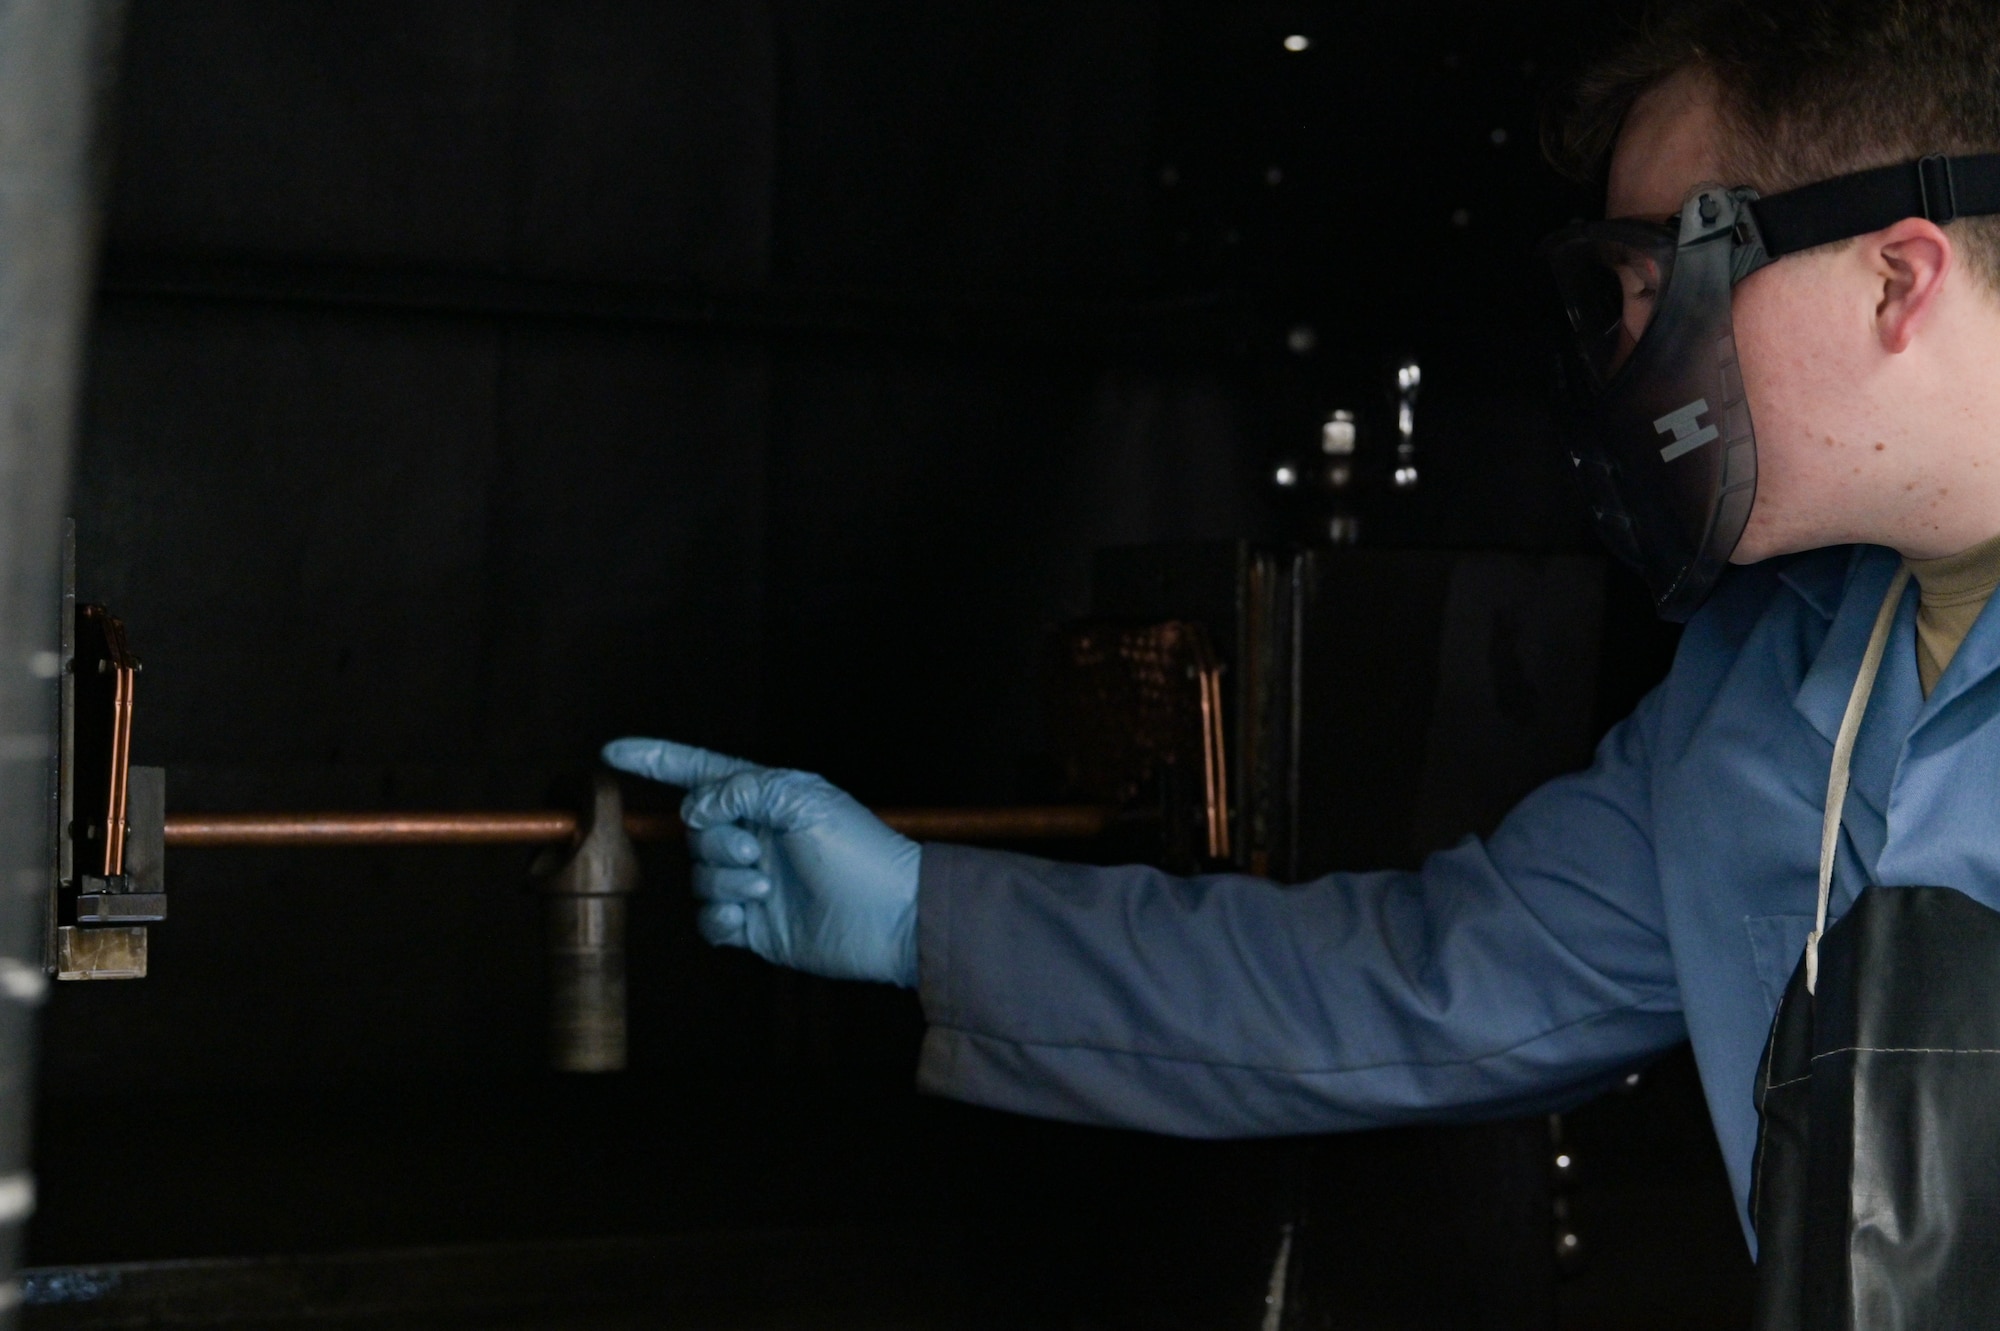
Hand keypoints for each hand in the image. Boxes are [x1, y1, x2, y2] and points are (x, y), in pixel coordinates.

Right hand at [601, 738, 920, 985]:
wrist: (892, 919)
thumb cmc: (861, 852)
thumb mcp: (805, 800)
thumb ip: (744, 789)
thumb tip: (696, 805)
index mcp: (768, 798)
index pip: (701, 772)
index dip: (658, 760)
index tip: (613, 751)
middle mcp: (756, 837)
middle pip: (696, 831)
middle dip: (715, 840)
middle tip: (755, 850)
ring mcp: (752, 882)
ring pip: (699, 877)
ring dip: (725, 881)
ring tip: (766, 887)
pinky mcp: (754, 927)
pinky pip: (708, 921)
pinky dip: (719, 918)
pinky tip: (746, 917)